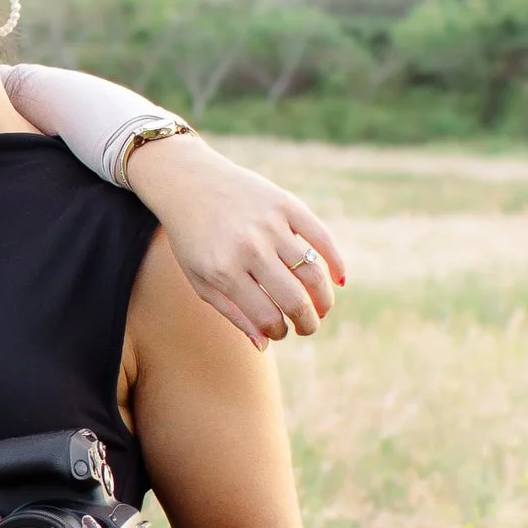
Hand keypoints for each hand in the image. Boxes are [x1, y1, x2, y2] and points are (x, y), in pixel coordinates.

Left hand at [124, 132, 343, 346]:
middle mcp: (249, 248)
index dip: (280, 332)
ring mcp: (270, 224)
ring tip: (321, 308)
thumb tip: (265, 345)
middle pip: (295, 299)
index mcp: (224, 272)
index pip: (268, 317)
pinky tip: (339, 280)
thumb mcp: (200, 280)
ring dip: (324, 298)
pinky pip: (321, 237)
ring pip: (312, 272)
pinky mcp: (286, 204)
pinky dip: (336, 261)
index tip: (282, 333)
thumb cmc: (193, 239)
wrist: (188, 182)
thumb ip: (232, 314)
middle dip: (308, 323)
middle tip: (309, 327)